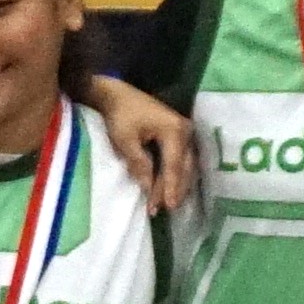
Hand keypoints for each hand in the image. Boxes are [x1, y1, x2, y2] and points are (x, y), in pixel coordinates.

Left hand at [91, 76, 200, 214]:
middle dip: (174, 189)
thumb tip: (148, 188)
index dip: (169, 187)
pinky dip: (176, 174)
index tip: (166, 206)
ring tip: (168, 203)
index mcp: (174, 130)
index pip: (173, 165)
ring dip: (176, 184)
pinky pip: (181, 159)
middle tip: (167, 209)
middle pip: (183, 167)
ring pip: (185, 165)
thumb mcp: (125, 140)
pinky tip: (171, 188)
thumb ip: (139, 164)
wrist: (118, 93)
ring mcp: (185, 132)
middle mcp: (185, 131)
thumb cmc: (120, 114)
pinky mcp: (179, 135)